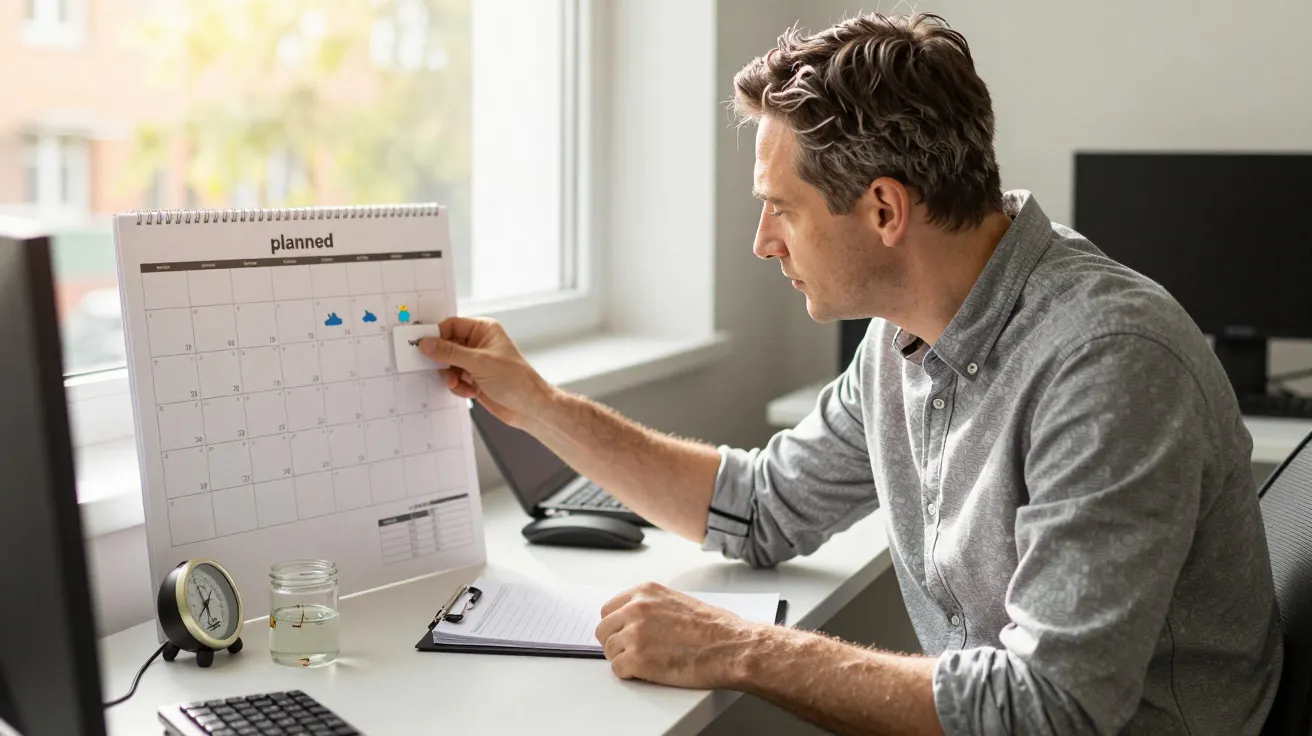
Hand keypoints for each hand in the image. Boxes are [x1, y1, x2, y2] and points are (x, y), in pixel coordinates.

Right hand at [418, 317, 553, 427]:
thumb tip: (427, 343)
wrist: (529, 408)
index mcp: (484, 330)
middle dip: (443, 361)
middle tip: (441, 370)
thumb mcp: (479, 363)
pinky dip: (458, 387)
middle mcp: (479, 343)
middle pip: (446, 346)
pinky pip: (454, 379)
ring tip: (460, 384)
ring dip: (451, 377)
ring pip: (448, 365)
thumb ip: (450, 353)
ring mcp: (476, 362)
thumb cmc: (516, 380)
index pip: (452, 325)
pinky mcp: (474, 379)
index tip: (422, 346)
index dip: (437, 335)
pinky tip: (471, 392)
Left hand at [594, 582, 759, 688]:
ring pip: (609, 651)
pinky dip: (631, 674)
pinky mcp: (638, 660)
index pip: (609, 609)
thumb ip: (652, 607)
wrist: (732, 647)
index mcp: (645, 593)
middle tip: (632, 651)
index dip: (616, 625)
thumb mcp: (677, 601)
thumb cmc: (715, 627)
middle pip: (603, 630)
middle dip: (615, 642)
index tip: (623, 633)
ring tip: (647, 662)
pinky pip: (618, 670)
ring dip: (624, 659)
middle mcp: (636, 609)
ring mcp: (635, 634)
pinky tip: (650, 671)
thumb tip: (635, 620)